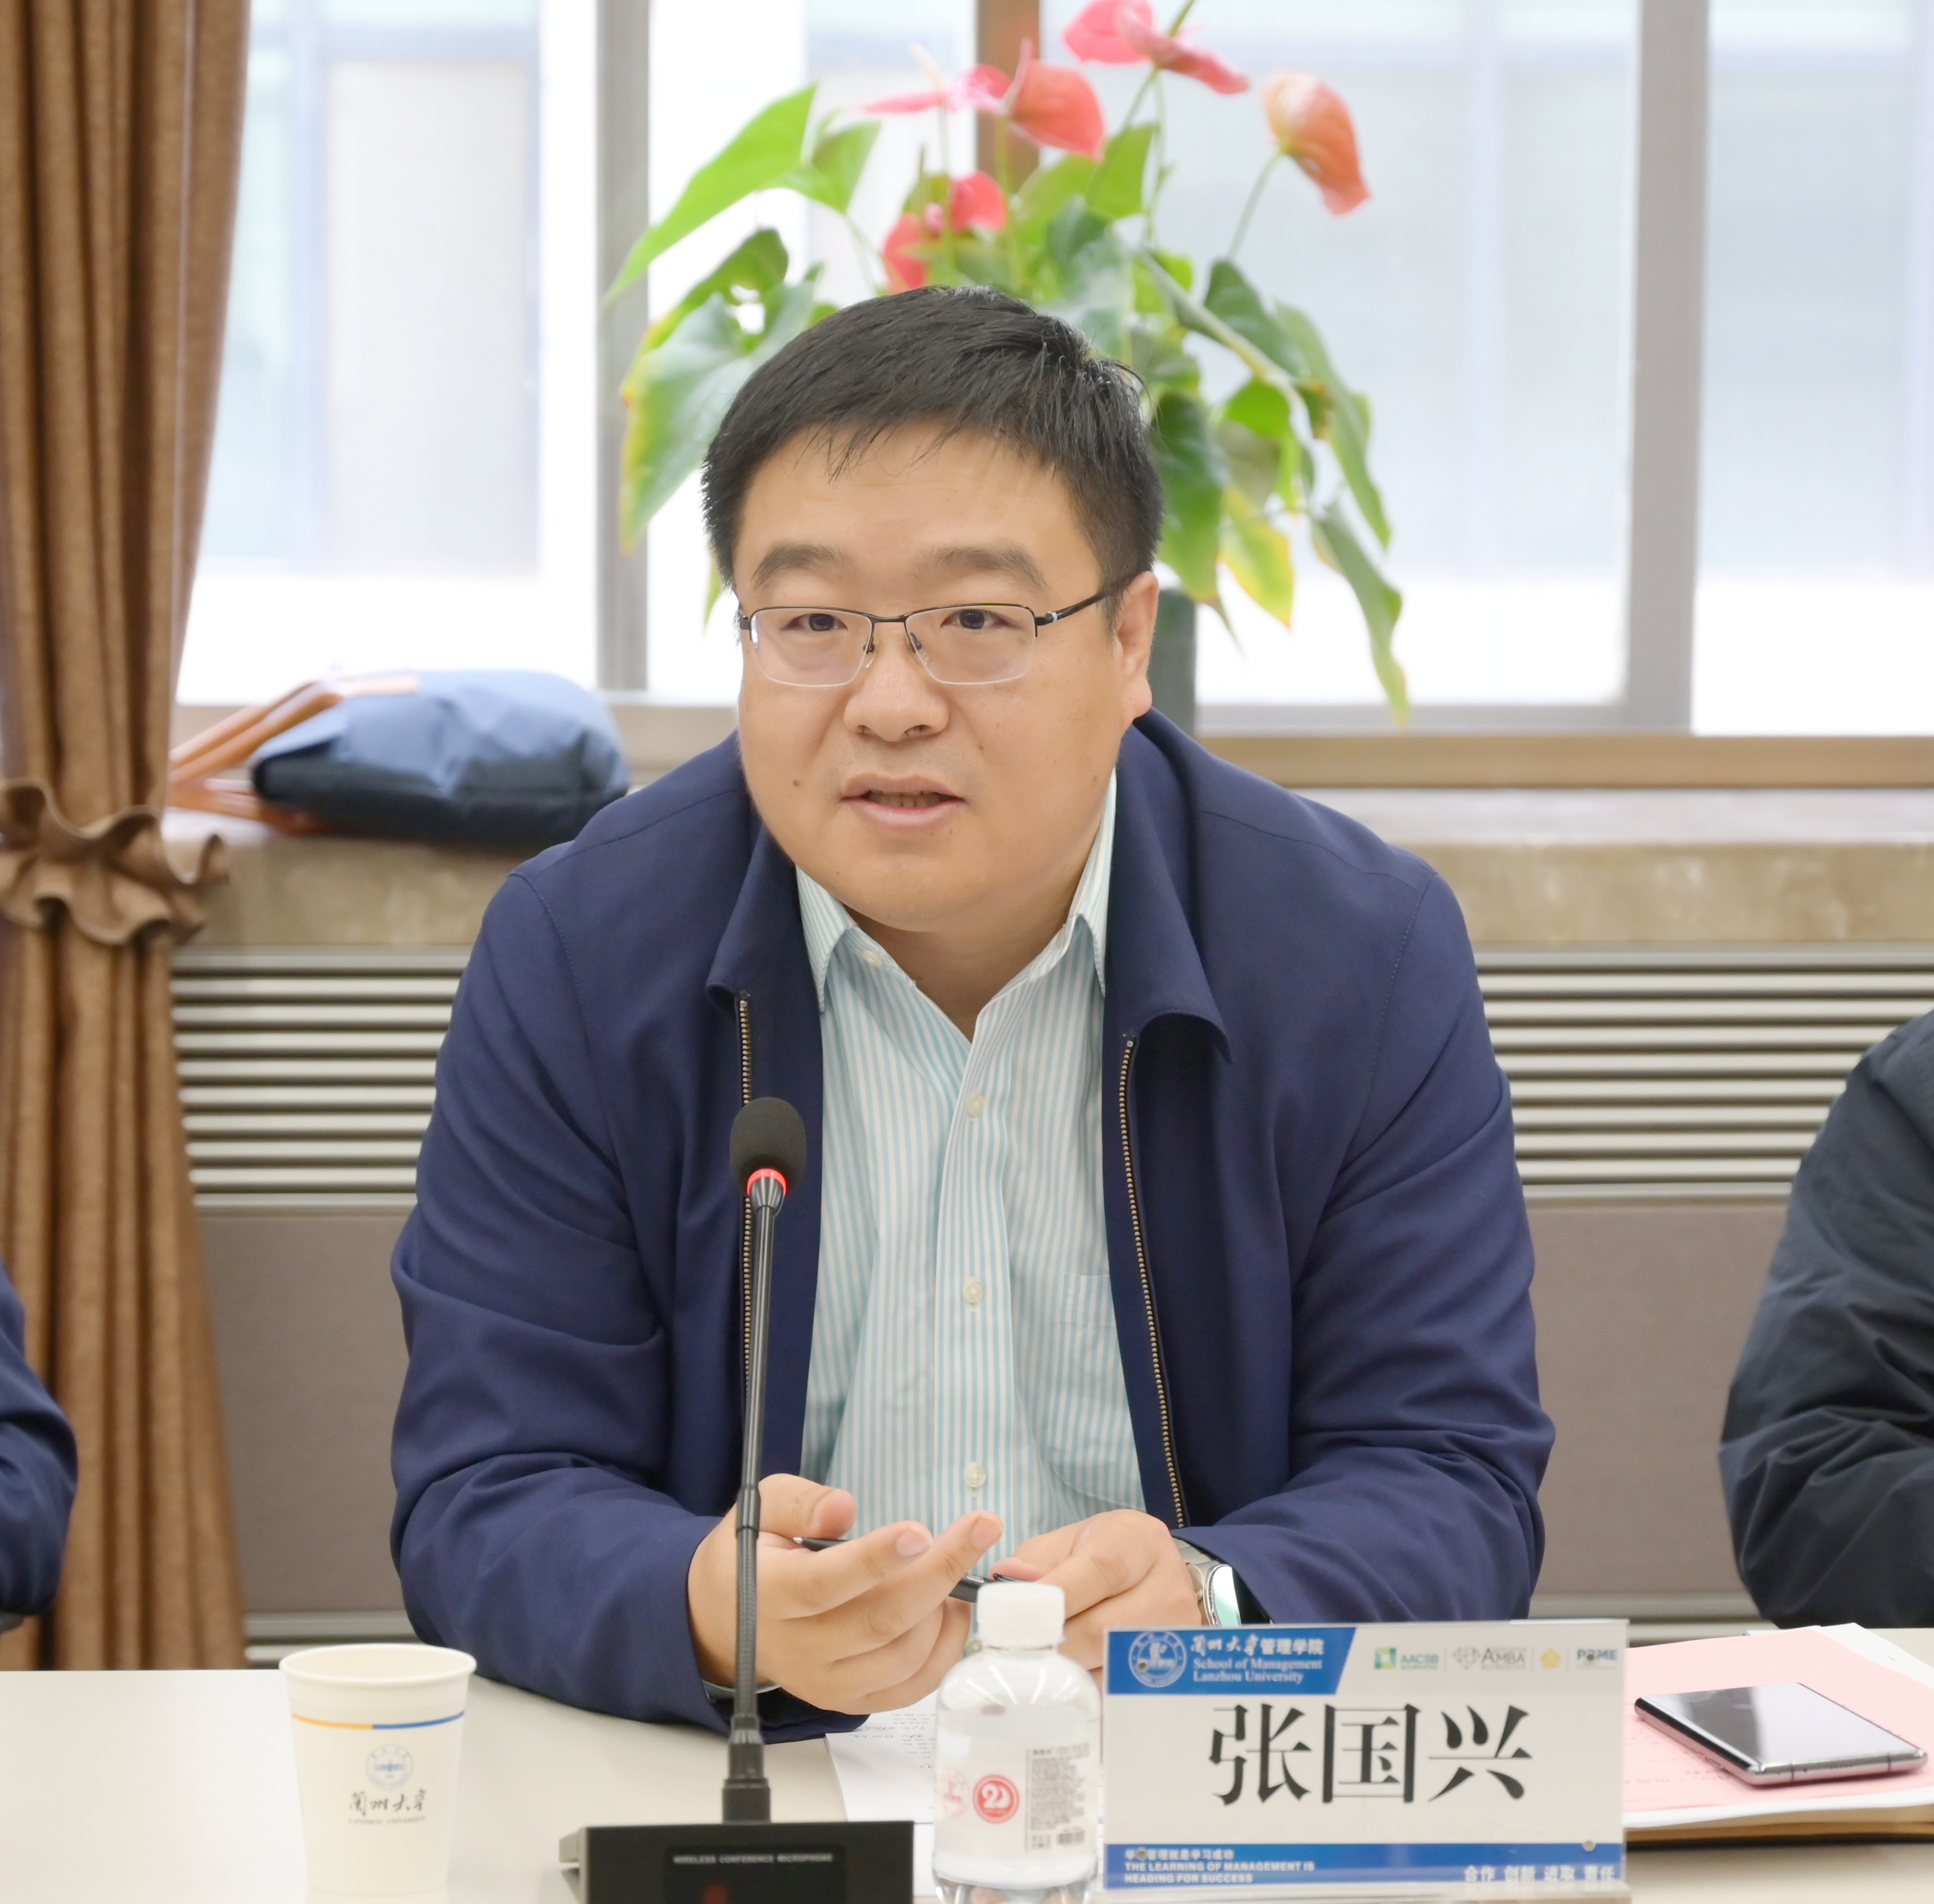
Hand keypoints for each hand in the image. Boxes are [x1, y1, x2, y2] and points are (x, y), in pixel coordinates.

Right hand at [686, 1474, 1001, 1713]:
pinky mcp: (847, 1700)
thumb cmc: (753, 1553)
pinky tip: (954, 1609)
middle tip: (980, 1527)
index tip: (921, 1531)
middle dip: (940, 1572)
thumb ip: (800, 1502)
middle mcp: (798, 1647)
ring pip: (901, 1656)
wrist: (726, 1617)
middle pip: (879, 1620)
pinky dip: (943, 1652)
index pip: (827, 1582)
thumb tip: (844, 1509)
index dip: (876, 1559)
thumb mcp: (762, 1507)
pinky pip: (907, 1689)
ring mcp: (824, 1681)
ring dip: (945, 1611)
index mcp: (770, 1594)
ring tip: (964, 1566)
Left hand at [998, 1509, 1199, 1671]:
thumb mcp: (1069, 1543)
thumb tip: (1011, 1580)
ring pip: (1110, 1669)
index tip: (1019, 1614)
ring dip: (1069, 1673)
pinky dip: (1089, 1691)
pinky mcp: (1174, 1673)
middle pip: (1103, 1629)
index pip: (1101, 1569)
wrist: (1155, 1575)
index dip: (1057, 1595)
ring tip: (1041, 1667)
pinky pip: (1120, 1693)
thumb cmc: (1104, 1554)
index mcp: (1140, 1542)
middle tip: (1021, 1651)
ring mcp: (1177, 1634)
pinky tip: (1069, 1683)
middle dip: (1055, 1644)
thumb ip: (1036, 1560)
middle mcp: (1167, 1587)